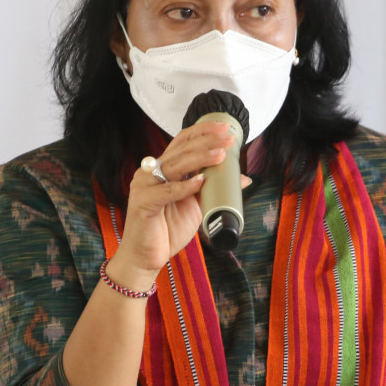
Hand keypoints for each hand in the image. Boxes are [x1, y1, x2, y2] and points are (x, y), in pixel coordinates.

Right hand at [104, 121, 250, 289]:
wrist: (147, 257)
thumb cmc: (168, 230)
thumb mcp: (196, 205)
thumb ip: (214, 189)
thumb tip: (242, 178)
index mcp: (163, 169)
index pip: (182, 141)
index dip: (202, 132)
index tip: (224, 128)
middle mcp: (151, 172)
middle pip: (180, 149)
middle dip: (206, 142)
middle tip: (227, 139)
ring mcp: (145, 186)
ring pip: (174, 166)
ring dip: (199, 159)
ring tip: (220, 155)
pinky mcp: (143, 203)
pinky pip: (166, 192)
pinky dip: (184, 186)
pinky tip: (200, 181)